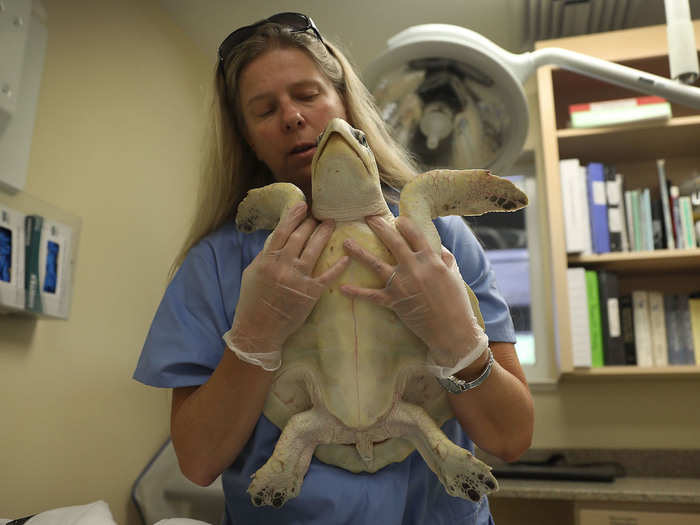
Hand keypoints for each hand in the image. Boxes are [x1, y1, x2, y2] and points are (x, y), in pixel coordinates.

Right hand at [227, 203, 349, 359]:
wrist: (258, 329)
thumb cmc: (252, 301)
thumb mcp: (253, 273)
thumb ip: (265, 255)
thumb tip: (278, 238)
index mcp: (267, 260)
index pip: (282, 231)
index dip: (293, 216)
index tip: (303, 205)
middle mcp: (284, 266)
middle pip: (300, 237)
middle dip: (311, 223)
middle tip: (319, 215)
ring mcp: (298, 279)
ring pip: (314, 250)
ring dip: (324, 234)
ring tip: (331, 224)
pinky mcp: (310, 294)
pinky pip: (327, 276)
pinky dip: (338, 266)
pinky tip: (346, 257)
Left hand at [340, 215, 486, 372]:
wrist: (452, 330)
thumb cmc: (456, 303)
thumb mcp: (454, 275)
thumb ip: (444, 258)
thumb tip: (437, 247)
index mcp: (430, 260)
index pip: (414, 234)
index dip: (404, 223)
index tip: (396, 218)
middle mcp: (414, 268)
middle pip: (393, 242)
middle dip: (379, 227)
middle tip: (368, 217)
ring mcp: (402, 285)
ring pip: (376, 264)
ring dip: (359, 253)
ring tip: (346, 242)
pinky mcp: (394, 302)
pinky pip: (371, 296)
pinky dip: (356, 293)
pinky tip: (342, 288)